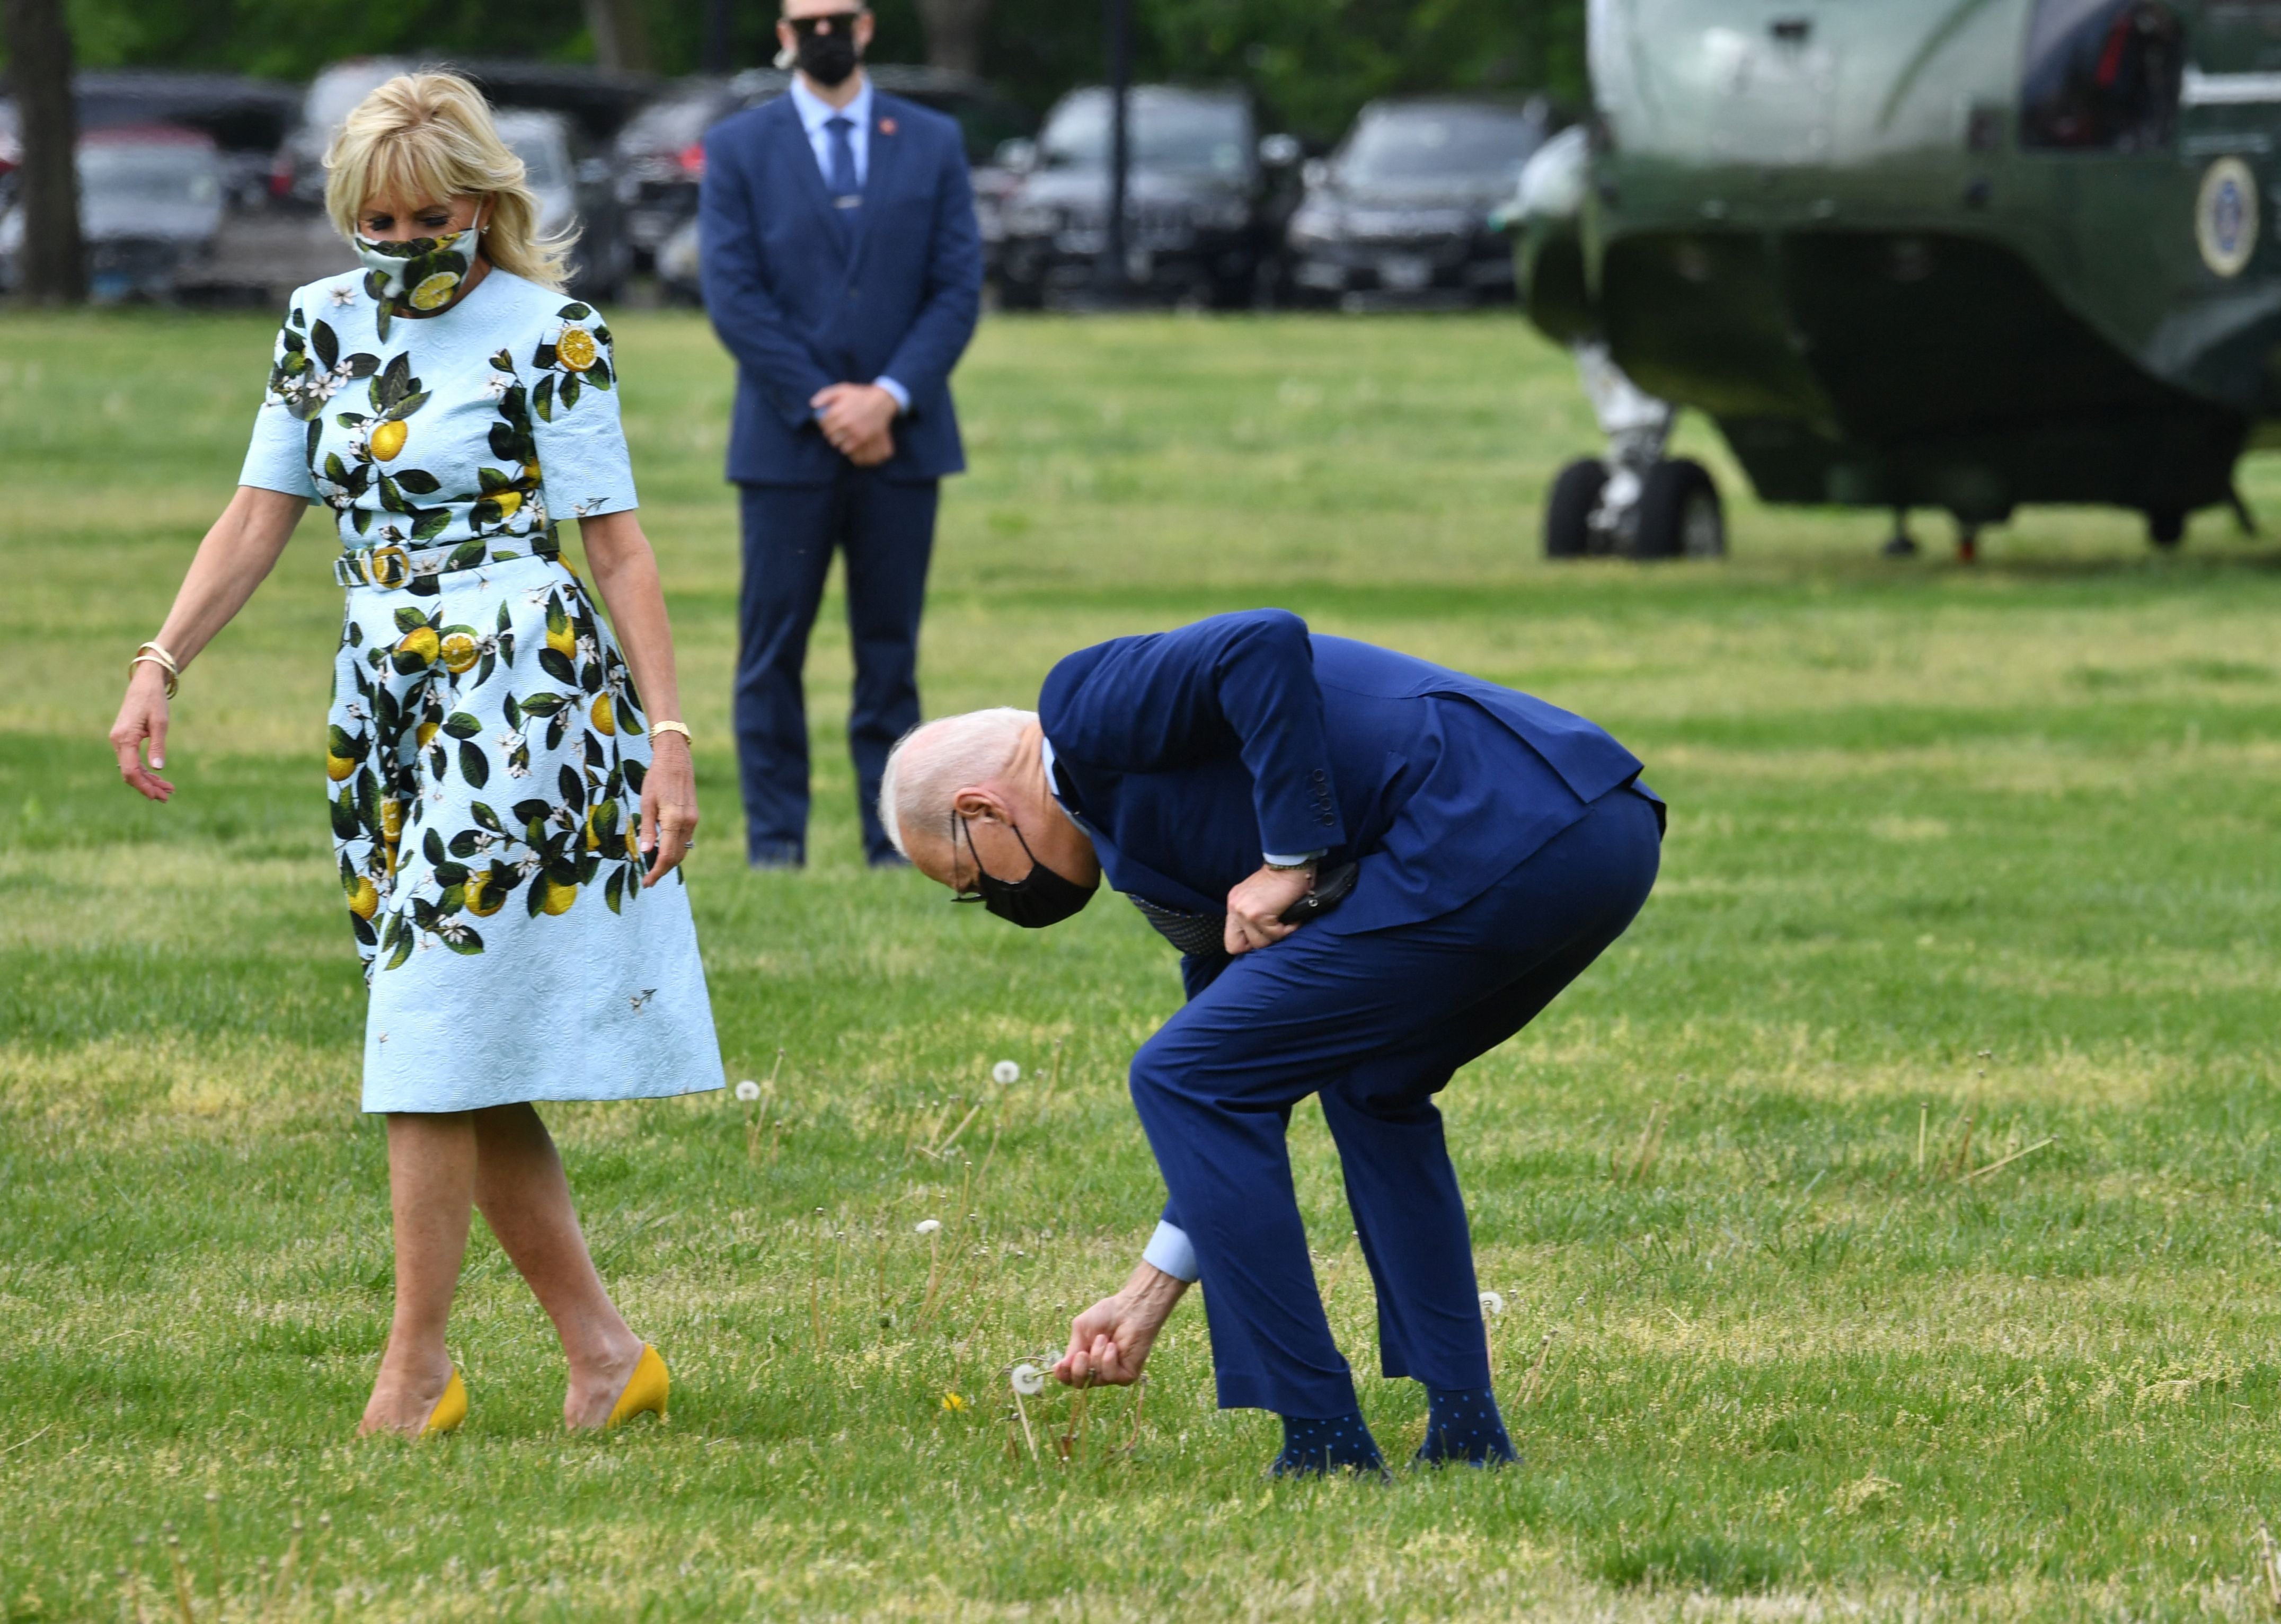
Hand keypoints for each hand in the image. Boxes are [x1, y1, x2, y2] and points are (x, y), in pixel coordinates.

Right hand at [110, 665, 175, 801]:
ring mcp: (119, 741)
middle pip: (130, 772)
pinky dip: (145, 770)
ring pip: (132, 767)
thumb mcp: (160, 723)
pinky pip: (132, 760)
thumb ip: (158, 745)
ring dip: (148, 780)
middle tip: (167, 797)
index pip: (129, 770)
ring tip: (167, 790)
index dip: (143, 785)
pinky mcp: (124, 739)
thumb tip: (158, 768)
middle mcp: (117, 741)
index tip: (157, 796)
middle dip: (148, 786)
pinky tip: (158, 777)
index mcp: (124, 738)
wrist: (144, 684)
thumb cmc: (154, 700)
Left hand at [640, 732, 697, 886]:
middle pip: (676, 857)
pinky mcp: (694, 817)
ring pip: (682, 850)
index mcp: (673, 821)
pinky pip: (685, 840)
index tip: (647, 882)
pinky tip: (664, 850)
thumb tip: (645, 852)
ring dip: (670, 861)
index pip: (666, 856)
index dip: (656, 872)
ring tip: (654, 867)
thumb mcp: (646, 803)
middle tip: (648, 879)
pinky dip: (675, 850)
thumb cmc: (656, 779)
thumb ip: (648, 829)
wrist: (676, 761)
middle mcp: (687, 824)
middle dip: (663, 870)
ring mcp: (693, 821)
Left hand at [810, 382, 899, 463]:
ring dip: (839, 441)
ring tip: (844, 435)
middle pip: (829, 435)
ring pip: (838, 444)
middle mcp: (845, 423)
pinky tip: (850, 442)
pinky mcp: (863, 441)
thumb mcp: (842, 389)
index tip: (830, 422)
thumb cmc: (859, 395)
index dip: (824, 423)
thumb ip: (825, 395)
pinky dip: (847, 447)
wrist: (881, 402)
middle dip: (831, 433)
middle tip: (837, 429)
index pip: (823, 423)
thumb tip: (812, 404)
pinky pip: (848, 450)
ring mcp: (854, 433)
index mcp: (838, 411)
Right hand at [1053, 1262, 1187, 1387]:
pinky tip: (1114, 1346)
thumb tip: (1059, 1367)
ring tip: (1104, 1338)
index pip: (1069, 1377)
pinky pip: (1110, 1376)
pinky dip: (1108, 1360)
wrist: (1130, 1308)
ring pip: (1094, 1379)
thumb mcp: (1081, 1330)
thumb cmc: (1107, 1315)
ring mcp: (1112, 1374)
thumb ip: (1071, 1350)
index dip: (1062, 1374)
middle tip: (1082, 1353)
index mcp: (1084, 1359)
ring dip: (1096, 1356)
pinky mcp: (1126, 1376)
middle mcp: (1097, 1370)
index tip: (1060, 1365)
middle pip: (1079, 1384)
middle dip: (1078, 1370)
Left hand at [1224, 862, 1314, 954]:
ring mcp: (1244, 912)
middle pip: (1235, 946)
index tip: (1263, 934)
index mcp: (1234, 903)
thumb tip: (1259, 934)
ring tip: (1285, 920)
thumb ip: (1252, 913)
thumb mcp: (1258, 896)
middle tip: (1272, 931)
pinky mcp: (1257, 915)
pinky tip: (1291, 917)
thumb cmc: (1281, 879)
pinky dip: (1287, 929)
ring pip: (1259, 943)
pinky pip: (1274, 934)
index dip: (1247, 942)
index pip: (1230, 939)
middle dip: (1258, 942)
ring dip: (1276, 934)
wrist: (1290, 864)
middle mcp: (1234, 907)